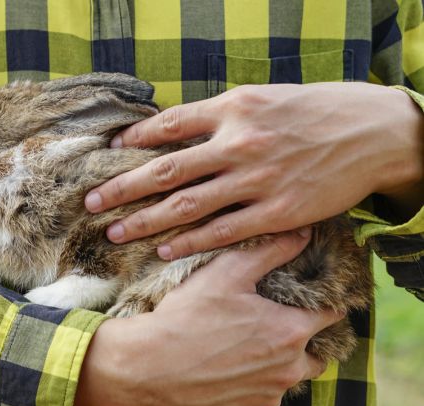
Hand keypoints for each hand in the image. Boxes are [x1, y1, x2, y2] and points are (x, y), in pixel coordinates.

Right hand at [74, 229, 343, 405]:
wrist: (144, 368)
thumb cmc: (185, 317)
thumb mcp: (225, 274)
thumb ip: (270, 251)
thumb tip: (303, 233)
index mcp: (291, 332)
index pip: (331, 315)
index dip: (321, 304)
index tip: (307, 299)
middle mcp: (288, 371)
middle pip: (313, 355)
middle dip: (298, 342)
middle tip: (266, 328)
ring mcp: (266, 399)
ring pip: (282, 381)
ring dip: (270, 369)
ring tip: (238, 352)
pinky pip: (254, 404)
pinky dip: (244, 392)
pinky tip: (220, 376)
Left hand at [85, 82, 423, 259]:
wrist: (372, 132)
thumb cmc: (312, 112)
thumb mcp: (262, 99)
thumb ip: (218, 116)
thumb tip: (172, 130)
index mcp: (233, 108)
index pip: (168, 126)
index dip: (134, 140)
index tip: (108, 152)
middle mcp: (239, 143)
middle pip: (165, 170)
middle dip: (122, 187)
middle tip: (90, 202)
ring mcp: (257, 180)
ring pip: (187, 205)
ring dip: (146, 220)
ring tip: (115, 231)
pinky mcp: (277, 211)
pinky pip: (222, 231)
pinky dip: (189, 241)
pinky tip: (162, 247)